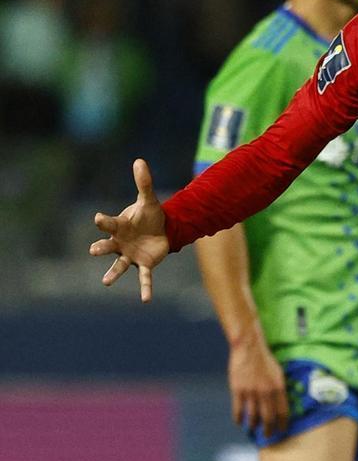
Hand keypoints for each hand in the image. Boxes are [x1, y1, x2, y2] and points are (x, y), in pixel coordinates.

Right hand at [89, 159, 169, 301]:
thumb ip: (144, 183)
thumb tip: (139, 160)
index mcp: (120, 226)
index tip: (98, 218)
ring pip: (119, 266)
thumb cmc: (149, 215)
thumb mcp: (149, 199)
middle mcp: (121, 243)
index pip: (109, 223)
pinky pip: (144, 278)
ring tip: (106, 282)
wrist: (162, 229)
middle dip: (101, 247)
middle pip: (108, 246)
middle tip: (93, 250)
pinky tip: (146, 299)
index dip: (104, 221)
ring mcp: (131, 255)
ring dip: (113, 273)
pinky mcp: (144, 264)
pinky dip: (145, 288)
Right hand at [229, 327, 289, 437]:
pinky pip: (238, 410)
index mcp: (278, 387)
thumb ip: (279, 388)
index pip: (283, 411)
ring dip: (253, 425)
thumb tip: (281, 403)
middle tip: (267, 436)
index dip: (283, 423)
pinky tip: (240, 422)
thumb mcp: (278, 372)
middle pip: (268, 418)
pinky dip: (239, 419)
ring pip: (253, 416)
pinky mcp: (238, 390)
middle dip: (268, 430)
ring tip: (253, 429)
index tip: (282, 430)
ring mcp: (251, 392)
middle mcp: (266, 392)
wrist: (249, 348)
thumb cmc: (265, 359)